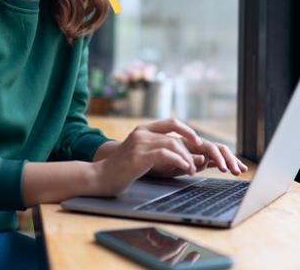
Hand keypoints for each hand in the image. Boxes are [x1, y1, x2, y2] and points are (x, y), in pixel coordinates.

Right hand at [92, 118, 247, 196]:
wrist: (99, 177)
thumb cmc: (121, 170)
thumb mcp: (141, 155)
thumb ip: (159, 151)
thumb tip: (183, 155)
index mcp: (143, 129)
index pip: (171, 122)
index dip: (187, 130)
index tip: (198, 142)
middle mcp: (142, 133)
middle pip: (175, 134)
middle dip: (192, 148)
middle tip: (200, 161)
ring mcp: (140, 143)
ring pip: (173, 144)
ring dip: (187, 158)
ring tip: (192, 170)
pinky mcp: (139, 156)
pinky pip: (166, 154)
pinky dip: (179, 161)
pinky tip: (184, 169)